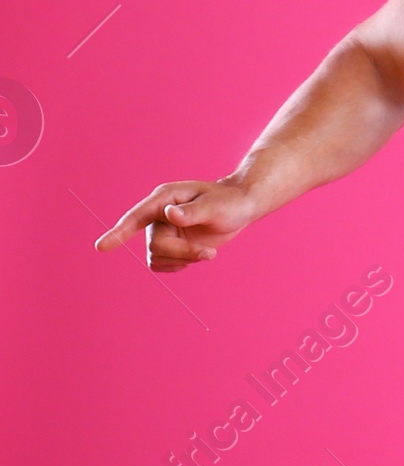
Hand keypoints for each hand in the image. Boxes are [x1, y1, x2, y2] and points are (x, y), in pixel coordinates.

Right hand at [95, 178, 259, 271]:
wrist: (240, 208)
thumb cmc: (229, 202)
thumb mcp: (214, 207)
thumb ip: (192, 212)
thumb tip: (169, 215)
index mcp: (164, 199)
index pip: (135, 217)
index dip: (119, 232)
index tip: (101, 248)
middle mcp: (158, 215)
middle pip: (154, 247)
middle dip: (182, 254)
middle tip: (210, 254)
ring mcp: (162, 231)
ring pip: (156, 258)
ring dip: (183, 261)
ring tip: (206, 253)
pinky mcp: (170, 245)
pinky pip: (162, 265)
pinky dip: (180, 265)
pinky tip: (197, 256)